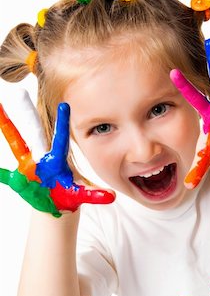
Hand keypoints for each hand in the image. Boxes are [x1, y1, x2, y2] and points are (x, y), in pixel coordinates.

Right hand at [0, 90, 114, 216]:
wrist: (55, 203)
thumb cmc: (68, 193)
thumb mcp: (80, 193)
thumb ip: (94, 195)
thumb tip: (112, 197)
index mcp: (57, 158)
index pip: (60, 139)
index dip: (62, 123)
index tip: (65, 105)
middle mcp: (40, 157)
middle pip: (34, 132)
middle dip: (27, 113)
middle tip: (19, 92)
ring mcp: (27, 166)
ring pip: (16, 144)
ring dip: (7, 127)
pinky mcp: (17, 178)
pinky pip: (5, 174)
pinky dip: (1, 172)